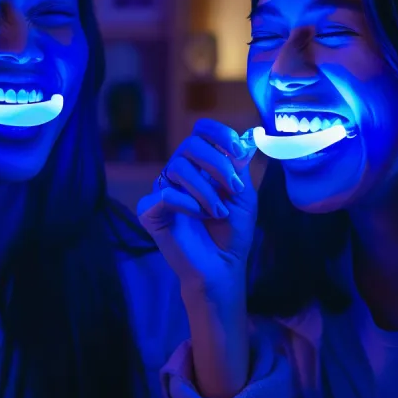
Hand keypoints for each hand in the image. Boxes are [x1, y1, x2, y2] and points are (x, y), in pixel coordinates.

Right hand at [137, 119, 256, 299]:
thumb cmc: (232, 232)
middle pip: (190, 144)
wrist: (221, 266)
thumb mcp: (243, 195)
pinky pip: (164, 195)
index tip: (237, 150)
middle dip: (217, 163)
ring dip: (205, 190)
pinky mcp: (150, 212)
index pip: (201, 131)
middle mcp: (180, 173)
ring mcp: (164, 191)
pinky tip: (198, 216)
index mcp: (202, 165)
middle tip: (233, 188)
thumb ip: (239, 167)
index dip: (219, 133)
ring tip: (218, 212)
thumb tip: (246, 136)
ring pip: (177, 167)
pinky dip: (186, 203)